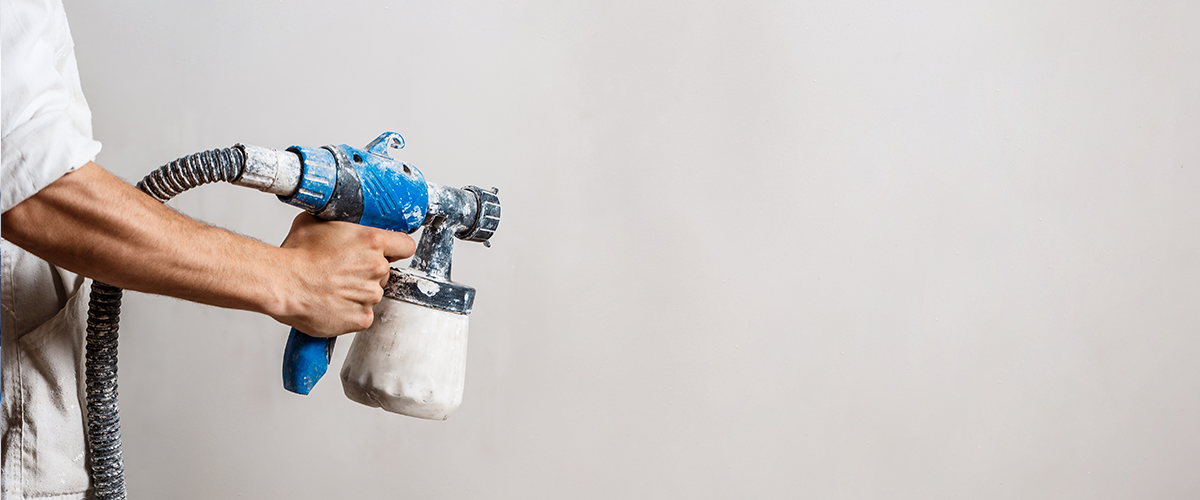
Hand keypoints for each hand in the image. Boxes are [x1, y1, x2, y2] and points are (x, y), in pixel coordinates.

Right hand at [268, 213, 415, 336]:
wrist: (281, 284)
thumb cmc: (295, 254)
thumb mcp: (316, 222)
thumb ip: (338, 222)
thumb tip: (338, 218)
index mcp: (372, 241)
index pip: (405, 245)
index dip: (396, 248)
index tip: (389, 252)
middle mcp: (377, 268)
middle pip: (384, 270)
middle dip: (368, 271)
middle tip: (343, 271)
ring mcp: (371, 295)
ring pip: (373, 293)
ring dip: (358, 291)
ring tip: (332, 288)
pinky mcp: (362, 318)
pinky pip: (363, 314)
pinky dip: (350, 311)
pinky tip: (332, 303)